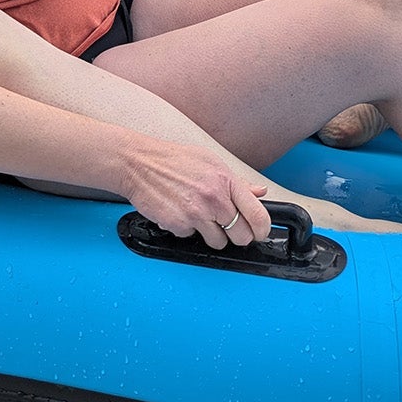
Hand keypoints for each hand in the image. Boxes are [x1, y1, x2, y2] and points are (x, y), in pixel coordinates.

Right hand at [120, 136, 269, 248]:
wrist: (138, 163)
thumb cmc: (172, 160)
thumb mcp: (209, 161)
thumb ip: (236, 181)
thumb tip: (259, 192)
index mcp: (226, 181)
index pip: (258, 215)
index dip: (263, 230)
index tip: (260, 233)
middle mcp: (214, 199)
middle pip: (241, 236)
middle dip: (236, 235)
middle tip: (226, 227)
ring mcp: (196, 214)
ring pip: (218, 242)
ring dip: (211, 234)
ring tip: (198, 215)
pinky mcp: (178, 225)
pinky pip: (190, 237)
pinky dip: (186, 229)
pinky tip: (179, 212)